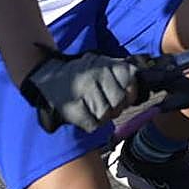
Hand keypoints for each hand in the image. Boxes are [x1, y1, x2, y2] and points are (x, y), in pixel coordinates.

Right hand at [22, 51, 138, 132]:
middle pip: (119, 101)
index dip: (130, 93)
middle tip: (105, 105)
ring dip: (101, 117)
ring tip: (92, 108)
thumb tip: (138, 94)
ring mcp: (84, 89)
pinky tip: (84, 114)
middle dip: (115, 108)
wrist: (49, 77)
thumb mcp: (103, 65)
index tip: (121, 94)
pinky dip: (90, 124)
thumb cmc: (83, 75)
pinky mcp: (72, 106)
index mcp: (107, 63)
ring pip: (106, 115)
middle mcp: (97, 74)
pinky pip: (92, 125)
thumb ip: (123, 75)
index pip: (130, 81)